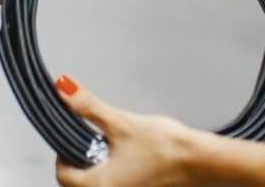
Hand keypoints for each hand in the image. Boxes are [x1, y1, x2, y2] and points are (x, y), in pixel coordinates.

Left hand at [52, 75, 199, 186]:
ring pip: (97, 185)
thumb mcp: (121, 122)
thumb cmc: (168, 149)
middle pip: (77, 183)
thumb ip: (88, 106)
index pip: (63, 174)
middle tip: (97, 142)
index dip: (64, 153)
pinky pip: (116, 186)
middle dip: (82, 161)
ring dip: (99, 168)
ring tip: (117, 149)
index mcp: (99, 186)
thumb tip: (64, 89)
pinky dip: (115, 174)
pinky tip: (130, 159)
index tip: (77, 138)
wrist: (201, 161)